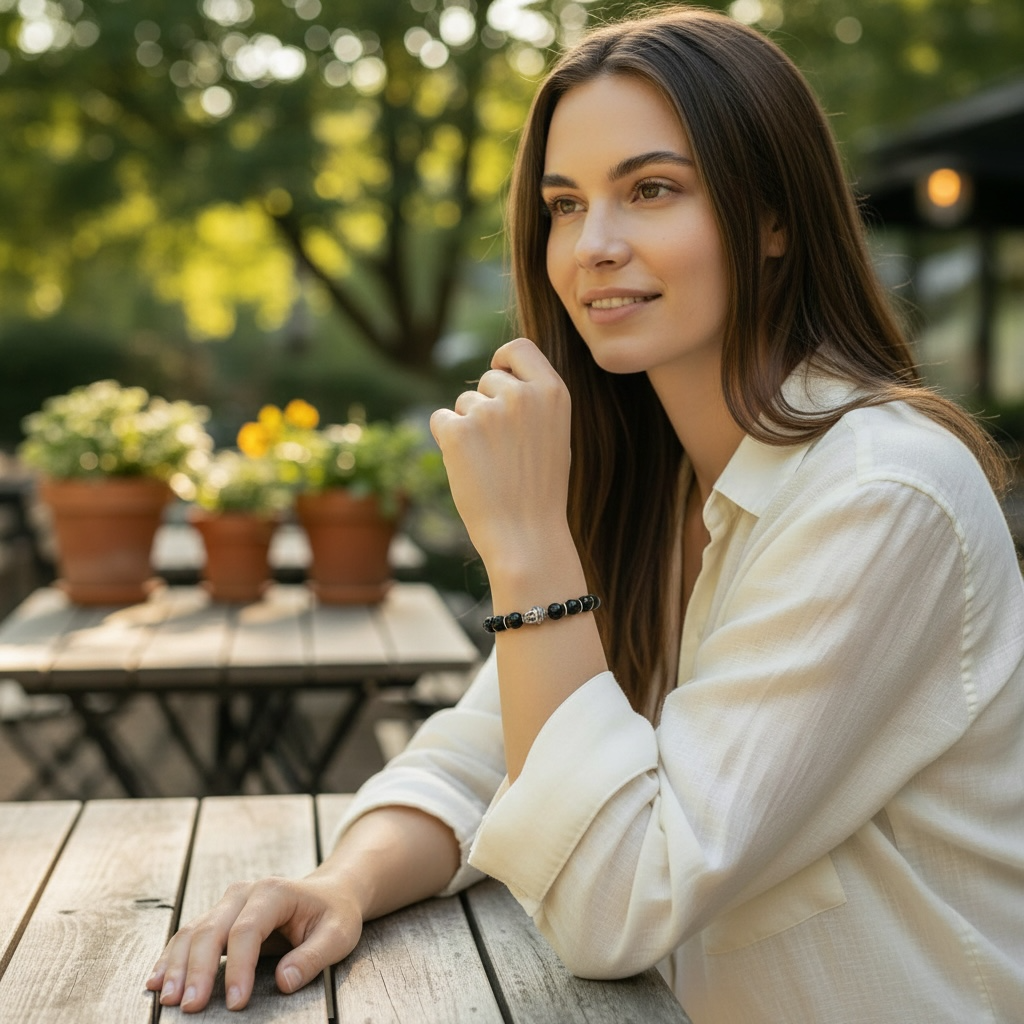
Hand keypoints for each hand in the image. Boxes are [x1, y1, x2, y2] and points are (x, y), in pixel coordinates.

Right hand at [146, 870, 361, 1012]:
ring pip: (194, 932)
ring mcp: (228, 903)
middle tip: (191, 1006)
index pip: (247, 931)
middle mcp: (244, 893)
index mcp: (274, 892)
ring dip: (176, 965)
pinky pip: (189, 936)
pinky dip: (171, 958)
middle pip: (212, 930)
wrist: (329, 893)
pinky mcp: (219, 917)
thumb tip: (283, 981)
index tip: (235, 1003)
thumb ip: (313, 957)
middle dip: (198, 969)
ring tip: (167, 999)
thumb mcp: (338, 934)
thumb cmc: (334, 914)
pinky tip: (156, 980)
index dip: (238, 968)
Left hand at [430, 338, 572, 568]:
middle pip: (488, 380)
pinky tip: (467, 467)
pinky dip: (446, 440)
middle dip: (486, 406)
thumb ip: (534, 401)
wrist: (527, 535)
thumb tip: (499, 373)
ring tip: (491, 465)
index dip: (504, 360)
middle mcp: (522, 395)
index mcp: (554, 392)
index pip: (520, 348)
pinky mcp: (458, 431)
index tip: (498, 373)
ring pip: (464, 404)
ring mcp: (489, 412)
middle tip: (501, 450)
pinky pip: (440, 420)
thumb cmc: (540, 491)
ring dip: (468, 428)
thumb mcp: (554, 435)